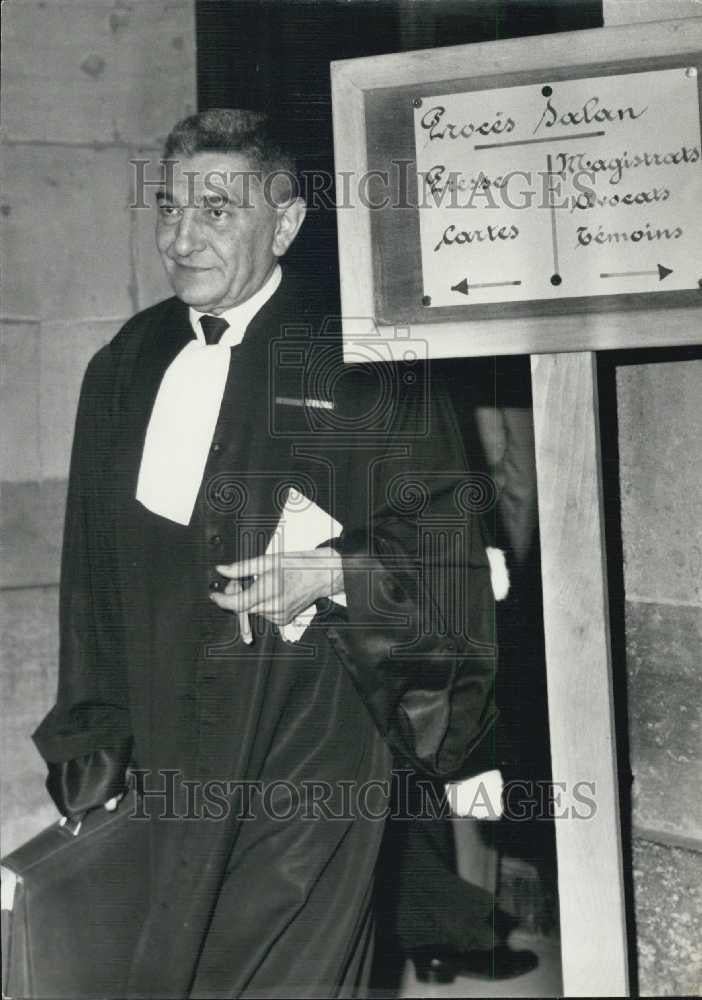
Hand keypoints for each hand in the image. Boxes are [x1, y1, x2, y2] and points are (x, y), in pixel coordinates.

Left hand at [210, 548, 343, 626]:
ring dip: (250, 599)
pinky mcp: (283, 620)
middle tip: (241, 579)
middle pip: (243, 607)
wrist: (322, 575)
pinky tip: (271, 592)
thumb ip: (241, 568)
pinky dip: (262, 604)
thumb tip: (222, 570)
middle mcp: (273, 607)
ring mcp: (279, 616)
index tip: (214, 595)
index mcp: (268, 590)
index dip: (222, 600)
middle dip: (237, 594)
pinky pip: (264, 613)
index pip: (237, 603)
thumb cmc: (297, 564)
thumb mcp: (267, 560)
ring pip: (253, 610)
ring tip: (261, 583)